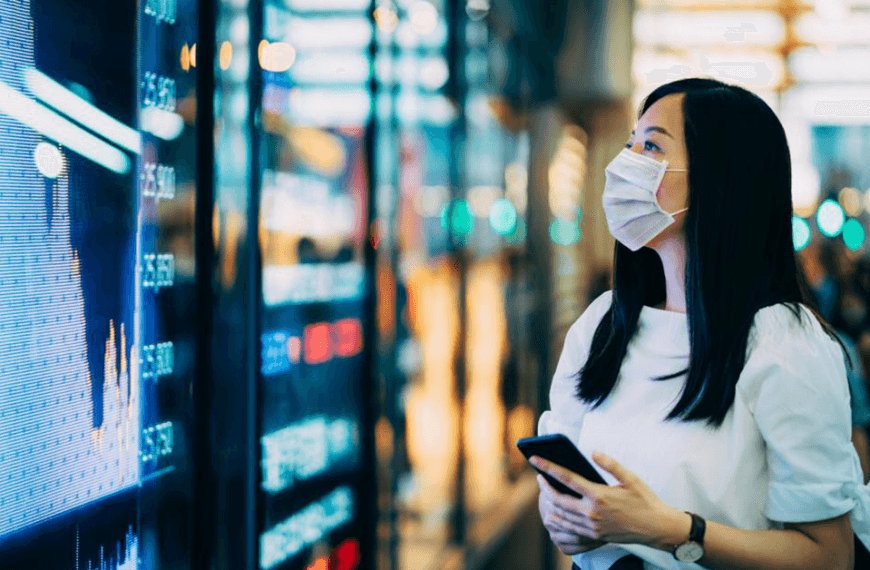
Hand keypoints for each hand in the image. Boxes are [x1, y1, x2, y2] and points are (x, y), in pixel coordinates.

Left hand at [530, 452, 685, 548]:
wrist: (656, 528)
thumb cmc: (644, 500)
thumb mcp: (630, 478)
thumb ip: (610, 464)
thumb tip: (593, 452)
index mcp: (599, 495)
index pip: (567, 478)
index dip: (548, 467)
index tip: (534, 459)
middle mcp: (592, 513)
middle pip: (558, 499)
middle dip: (544, 488)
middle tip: (538, 477)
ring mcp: (592, 527)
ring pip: (561, 516)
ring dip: (549, 503)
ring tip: (544, 491)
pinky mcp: (594, 536)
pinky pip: (569, 528)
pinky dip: (558, 518)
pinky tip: (556, 510)